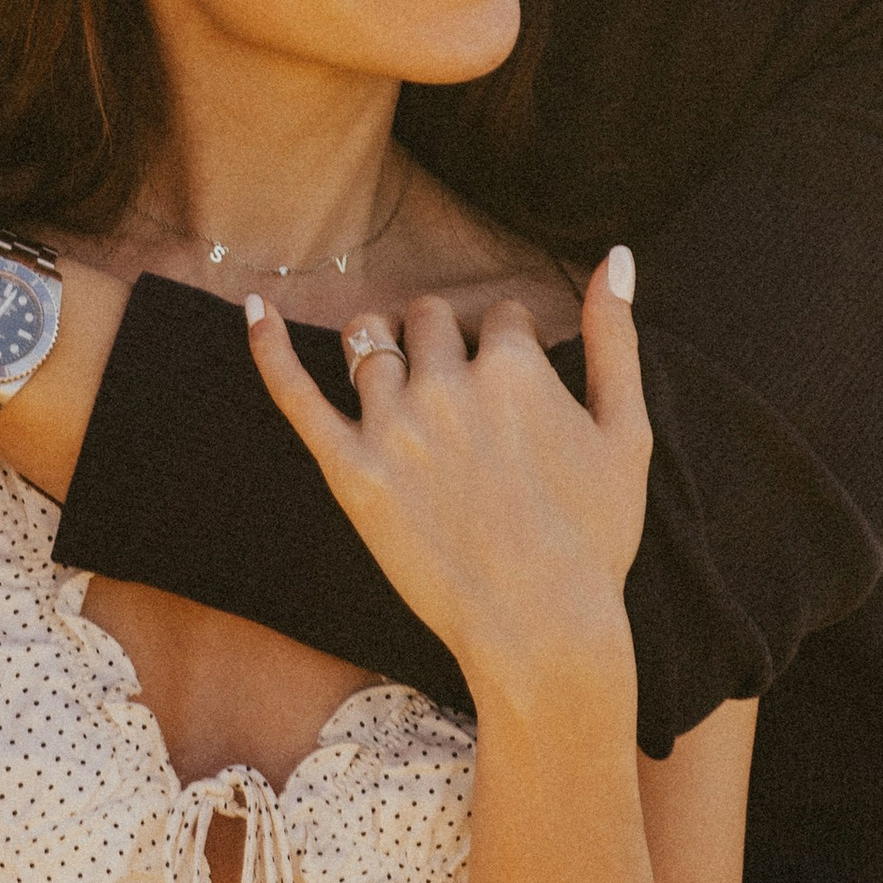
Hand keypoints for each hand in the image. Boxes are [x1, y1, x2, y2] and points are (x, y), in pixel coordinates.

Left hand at [245, 253, 649, 715]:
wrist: (542, 627)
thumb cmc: (593, 537)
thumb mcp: (627, 432)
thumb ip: (617, 337)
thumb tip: (616, 256)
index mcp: (515, 366)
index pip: (502, 317)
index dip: (514, 351)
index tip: (518, 395)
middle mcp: (448, 383)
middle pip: (430, 319)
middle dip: (446, 341)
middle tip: (462, 398)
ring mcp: (393, 426)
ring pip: (369, 342)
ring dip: (385, 348)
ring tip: (398, 379)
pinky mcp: (350, 471)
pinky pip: (296, 393)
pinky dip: (270, 346)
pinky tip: (255, 310)